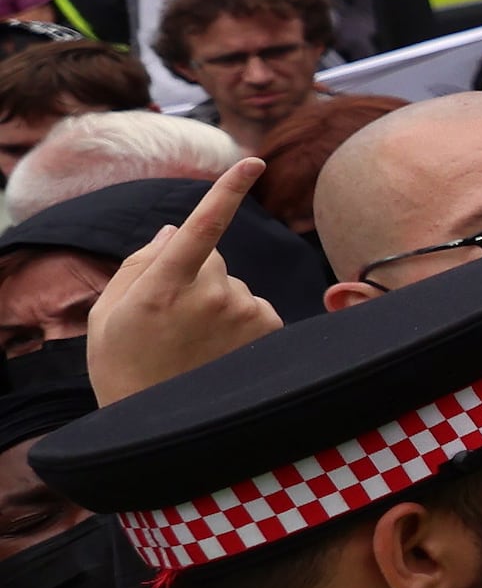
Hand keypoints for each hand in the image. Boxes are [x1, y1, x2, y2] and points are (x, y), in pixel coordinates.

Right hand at [88, 159, 283, 405]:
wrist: (161, 424)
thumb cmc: (123, 364)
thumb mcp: (109, 314)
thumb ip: (140, 264)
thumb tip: (175, 231)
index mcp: (164, 287)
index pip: (202, 228)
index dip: (226, 192)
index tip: (251, 163)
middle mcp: (211, 295)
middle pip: (212, 258)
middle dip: (195, 276)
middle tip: (170, 319)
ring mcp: (244, 311)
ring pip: (231, 284)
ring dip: (216, 302)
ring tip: (192, 343)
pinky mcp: (267, 327)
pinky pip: (251, 305)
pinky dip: (237, 320)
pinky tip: (217, 349)